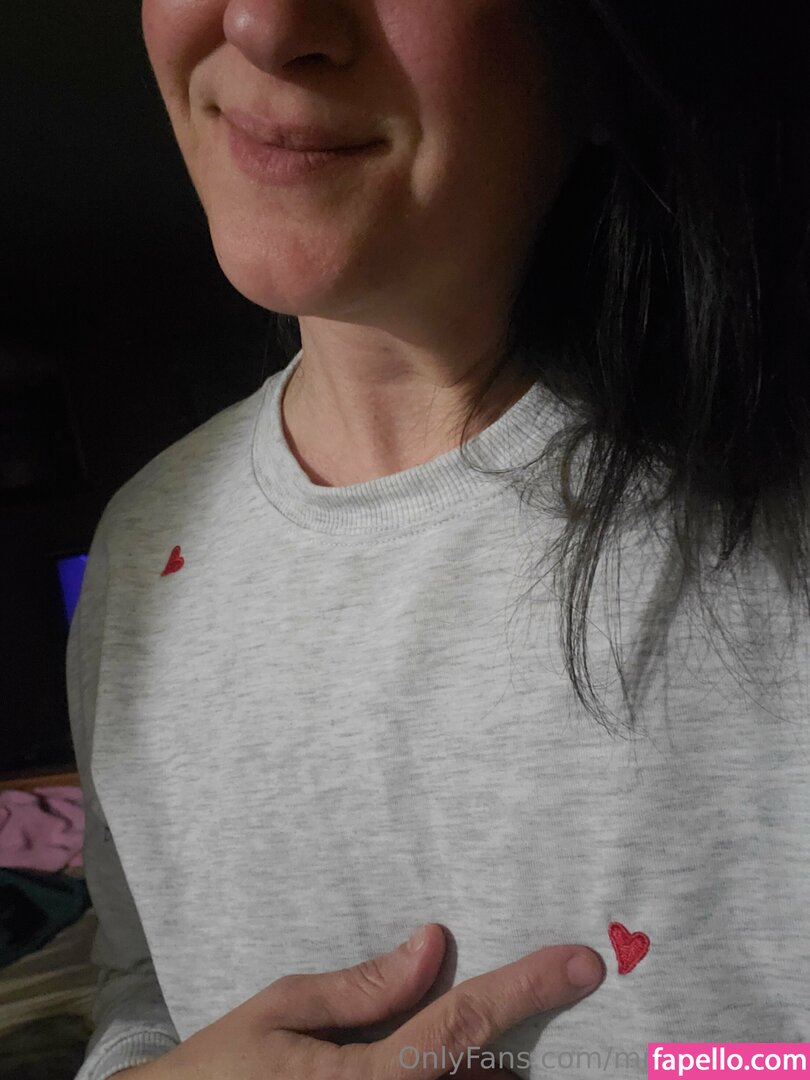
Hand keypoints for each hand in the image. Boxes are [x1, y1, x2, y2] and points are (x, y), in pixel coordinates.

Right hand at [118, 924, 603, 1078]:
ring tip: (474, 1052)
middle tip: (516, 1006)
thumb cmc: (217, 1071)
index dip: (528, 986)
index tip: (581, 962)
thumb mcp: (281, 1009)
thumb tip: (432, 946)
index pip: (464, 1023)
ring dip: (481, 1076)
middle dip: (506, 1046)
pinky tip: (447, 1071)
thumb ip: (364, 986)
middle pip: (484, 1077)